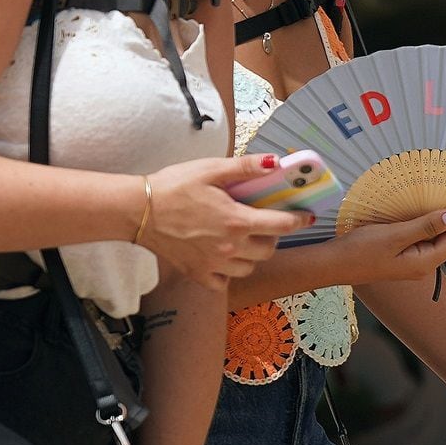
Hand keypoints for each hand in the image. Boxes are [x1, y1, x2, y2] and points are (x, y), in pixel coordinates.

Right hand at [138, 154, 309, 290]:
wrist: (138, 211)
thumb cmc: (174, 186)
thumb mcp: (211, 169)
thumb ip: (246, 168)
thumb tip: (276, 163)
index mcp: (237, 220)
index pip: (281, 224)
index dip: (298, 220)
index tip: (306, 216)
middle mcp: (230, 247)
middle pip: (268, 249)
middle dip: (273, 236)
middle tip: (265, 222)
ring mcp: (214, 264)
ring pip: (249, 267)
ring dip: (253, 254)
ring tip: (243, 238)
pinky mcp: (197, 274)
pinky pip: (224, 281)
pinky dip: (229, 272)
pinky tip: (222, 256)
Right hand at [327, 208, 445, 285]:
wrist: (334, 263)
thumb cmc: (361, 250)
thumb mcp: (396, 235)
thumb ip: (426, 226)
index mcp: (426, 263)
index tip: (439, 202)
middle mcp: (423, 266)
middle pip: (445, 239)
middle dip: (438, 219)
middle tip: (421, 202)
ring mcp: (411, 263)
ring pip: (430, 238)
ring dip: (424, 221)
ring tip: (408, 208)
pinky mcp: (401, 258)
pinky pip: (416, 240)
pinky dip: (412, 226)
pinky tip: (399, 218)